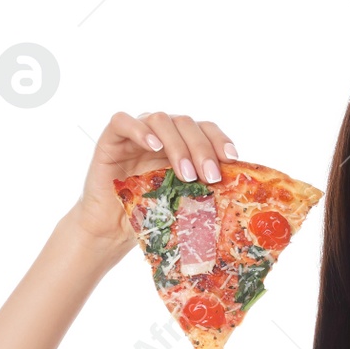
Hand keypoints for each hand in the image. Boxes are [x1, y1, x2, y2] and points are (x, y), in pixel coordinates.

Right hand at [69, 111, 238, 250]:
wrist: (111, 228)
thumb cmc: (149, 213)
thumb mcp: (182, 198)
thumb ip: (202, 186)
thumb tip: (237, 188)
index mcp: (181, 142)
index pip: (205, 129)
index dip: (220, 139)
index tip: (232, 159)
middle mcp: (161, 132)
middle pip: (186, 123)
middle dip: (202, 148)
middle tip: (210, 176)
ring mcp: (136, 132)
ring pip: (161, 120)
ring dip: (177, 145)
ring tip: (186, 174)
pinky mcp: (111, 137)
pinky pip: (123, 121)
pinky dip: (140, 130)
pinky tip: (153, 146)